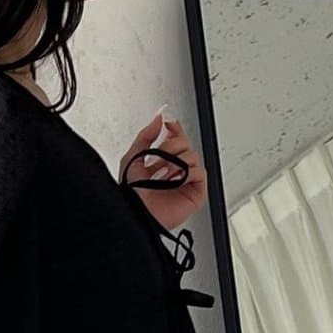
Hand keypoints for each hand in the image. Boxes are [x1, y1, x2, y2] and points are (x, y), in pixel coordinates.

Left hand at [119, 110, 207, 232]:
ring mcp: (186, 181)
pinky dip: (187, 173)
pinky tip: (175, 180)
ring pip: (192, 155)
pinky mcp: (196, 193)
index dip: (174, 127)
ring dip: (176, 162)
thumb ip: (145, 135)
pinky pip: (200, 172)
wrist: (137, 215)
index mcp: (162, 160)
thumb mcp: (132, 158)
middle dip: (170, 147)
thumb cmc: (132, 195)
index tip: (167, 122)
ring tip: (163, 175)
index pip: (176, 137)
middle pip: (185, 142)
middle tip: (158, 159)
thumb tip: (158, 118)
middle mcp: (176, 169)